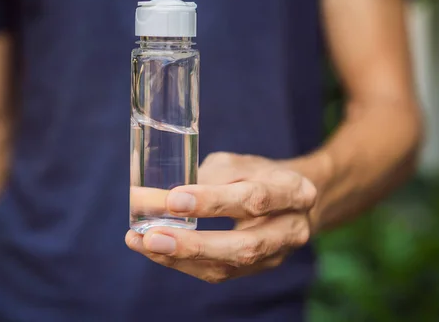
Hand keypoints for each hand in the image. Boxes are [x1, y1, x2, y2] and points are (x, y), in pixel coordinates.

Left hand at [126, 152, 316, 282]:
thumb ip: (210, 177)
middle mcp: (291, 230)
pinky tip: (154, 249)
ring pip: (228, 266)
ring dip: (181, 257)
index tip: (174, 199)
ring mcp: (275, 256)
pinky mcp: (256, 270)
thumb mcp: (240, 163)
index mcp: (294, 192)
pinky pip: (218, 273)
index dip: (213, 201)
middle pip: (244, 245)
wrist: (289, 201)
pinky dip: (182, 262)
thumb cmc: (258, 175)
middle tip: (153, 236)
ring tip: (144, 243)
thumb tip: (162, 194)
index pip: (254, 199)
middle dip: (195, 244)